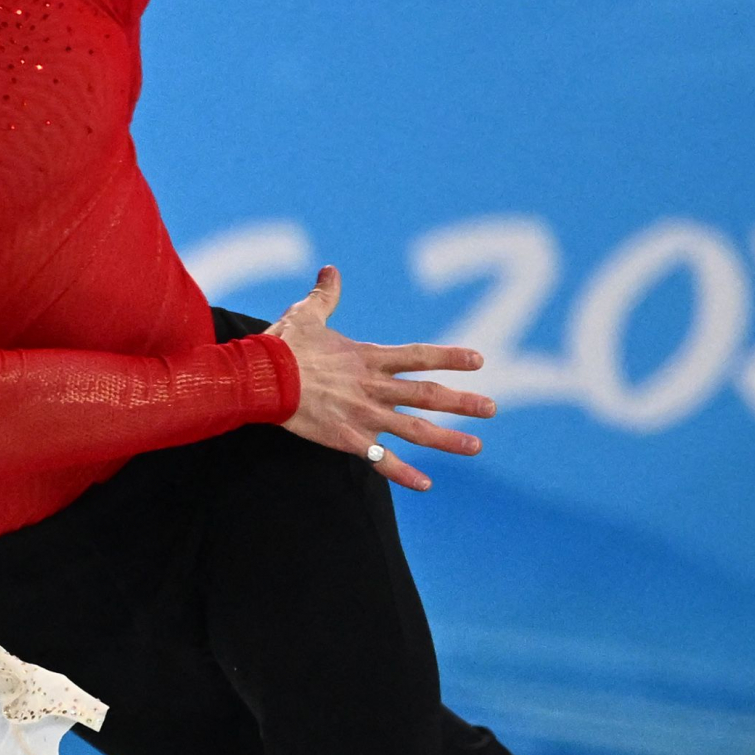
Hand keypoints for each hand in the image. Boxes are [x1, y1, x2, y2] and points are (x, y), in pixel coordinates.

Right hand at [265, 266, 495, 491]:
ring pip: (415, 430)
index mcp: (368, 358)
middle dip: (462, 402)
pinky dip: (404, 473)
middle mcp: (374, 387)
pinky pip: (382, 460)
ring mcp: (364, 415)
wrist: (263, 379)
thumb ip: (326, 295)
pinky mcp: (349, 439)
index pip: (419, 356)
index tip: (478, 361)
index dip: (450, 358)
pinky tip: (426, 484)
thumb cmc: (283, 346)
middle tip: (490, 409)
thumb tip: (331, 270)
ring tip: (476, 446)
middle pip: (428, 396)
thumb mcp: (307, 314)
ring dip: (448, 439)